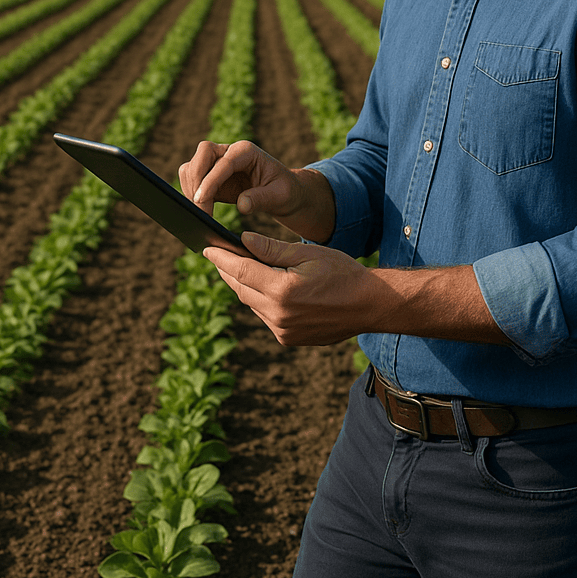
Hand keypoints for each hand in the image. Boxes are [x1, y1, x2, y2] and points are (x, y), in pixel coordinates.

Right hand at [179, 139, 334, 241]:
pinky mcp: (211, 177)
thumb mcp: (280, 195)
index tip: (201, 200)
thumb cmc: (285, 190)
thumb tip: (243, 205)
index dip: (210, 180)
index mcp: (247, 151)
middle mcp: (230, 152)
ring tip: (200, 212)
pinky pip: (192, 181)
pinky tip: (200, 210)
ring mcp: (218, 162)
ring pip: (193, 166)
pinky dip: (191, 194)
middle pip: (202, 154)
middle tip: (198, 207)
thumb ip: (262, 198)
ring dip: (191, 188)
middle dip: (196, 180)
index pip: (223, 162)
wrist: (284, 192)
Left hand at [204, 231, 370, 345]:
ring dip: (243, 286)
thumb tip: (242, 239)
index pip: (241, 270)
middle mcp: (279, 315)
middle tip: (217, 254)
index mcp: (283, 290)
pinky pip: (264, 316)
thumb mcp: (307, 253)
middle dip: (228, 270)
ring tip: (236, 267)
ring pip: (251, 303)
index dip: (221, 258)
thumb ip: (271, 248)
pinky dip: (259, 300)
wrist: (370, 305)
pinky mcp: (288, 339)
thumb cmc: (342, 272)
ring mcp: (283, 330)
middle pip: (241, 289)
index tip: (206, 247)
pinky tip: (260, 286)